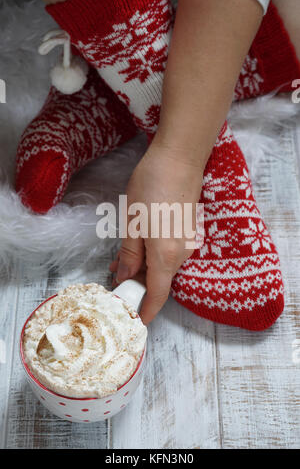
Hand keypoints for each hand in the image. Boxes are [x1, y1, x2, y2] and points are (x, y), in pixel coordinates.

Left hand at [109, 140, 203, 324]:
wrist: (179, 158)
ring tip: (119, 261)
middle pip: (160, 281)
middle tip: (114, 281)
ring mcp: (187, 242)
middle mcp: (182, 253)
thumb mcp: (133, 223)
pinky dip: (153, 256)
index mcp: (166, 255)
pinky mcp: (188, 231)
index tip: (136, 320)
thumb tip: (126, 277)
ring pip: (163, 266)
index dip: (147, 310)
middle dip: (138, 285)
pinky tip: (137, 247)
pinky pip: (169, 253)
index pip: (158, 294)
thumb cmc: (152, 186)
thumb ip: (130, 255)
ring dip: (143, 269)